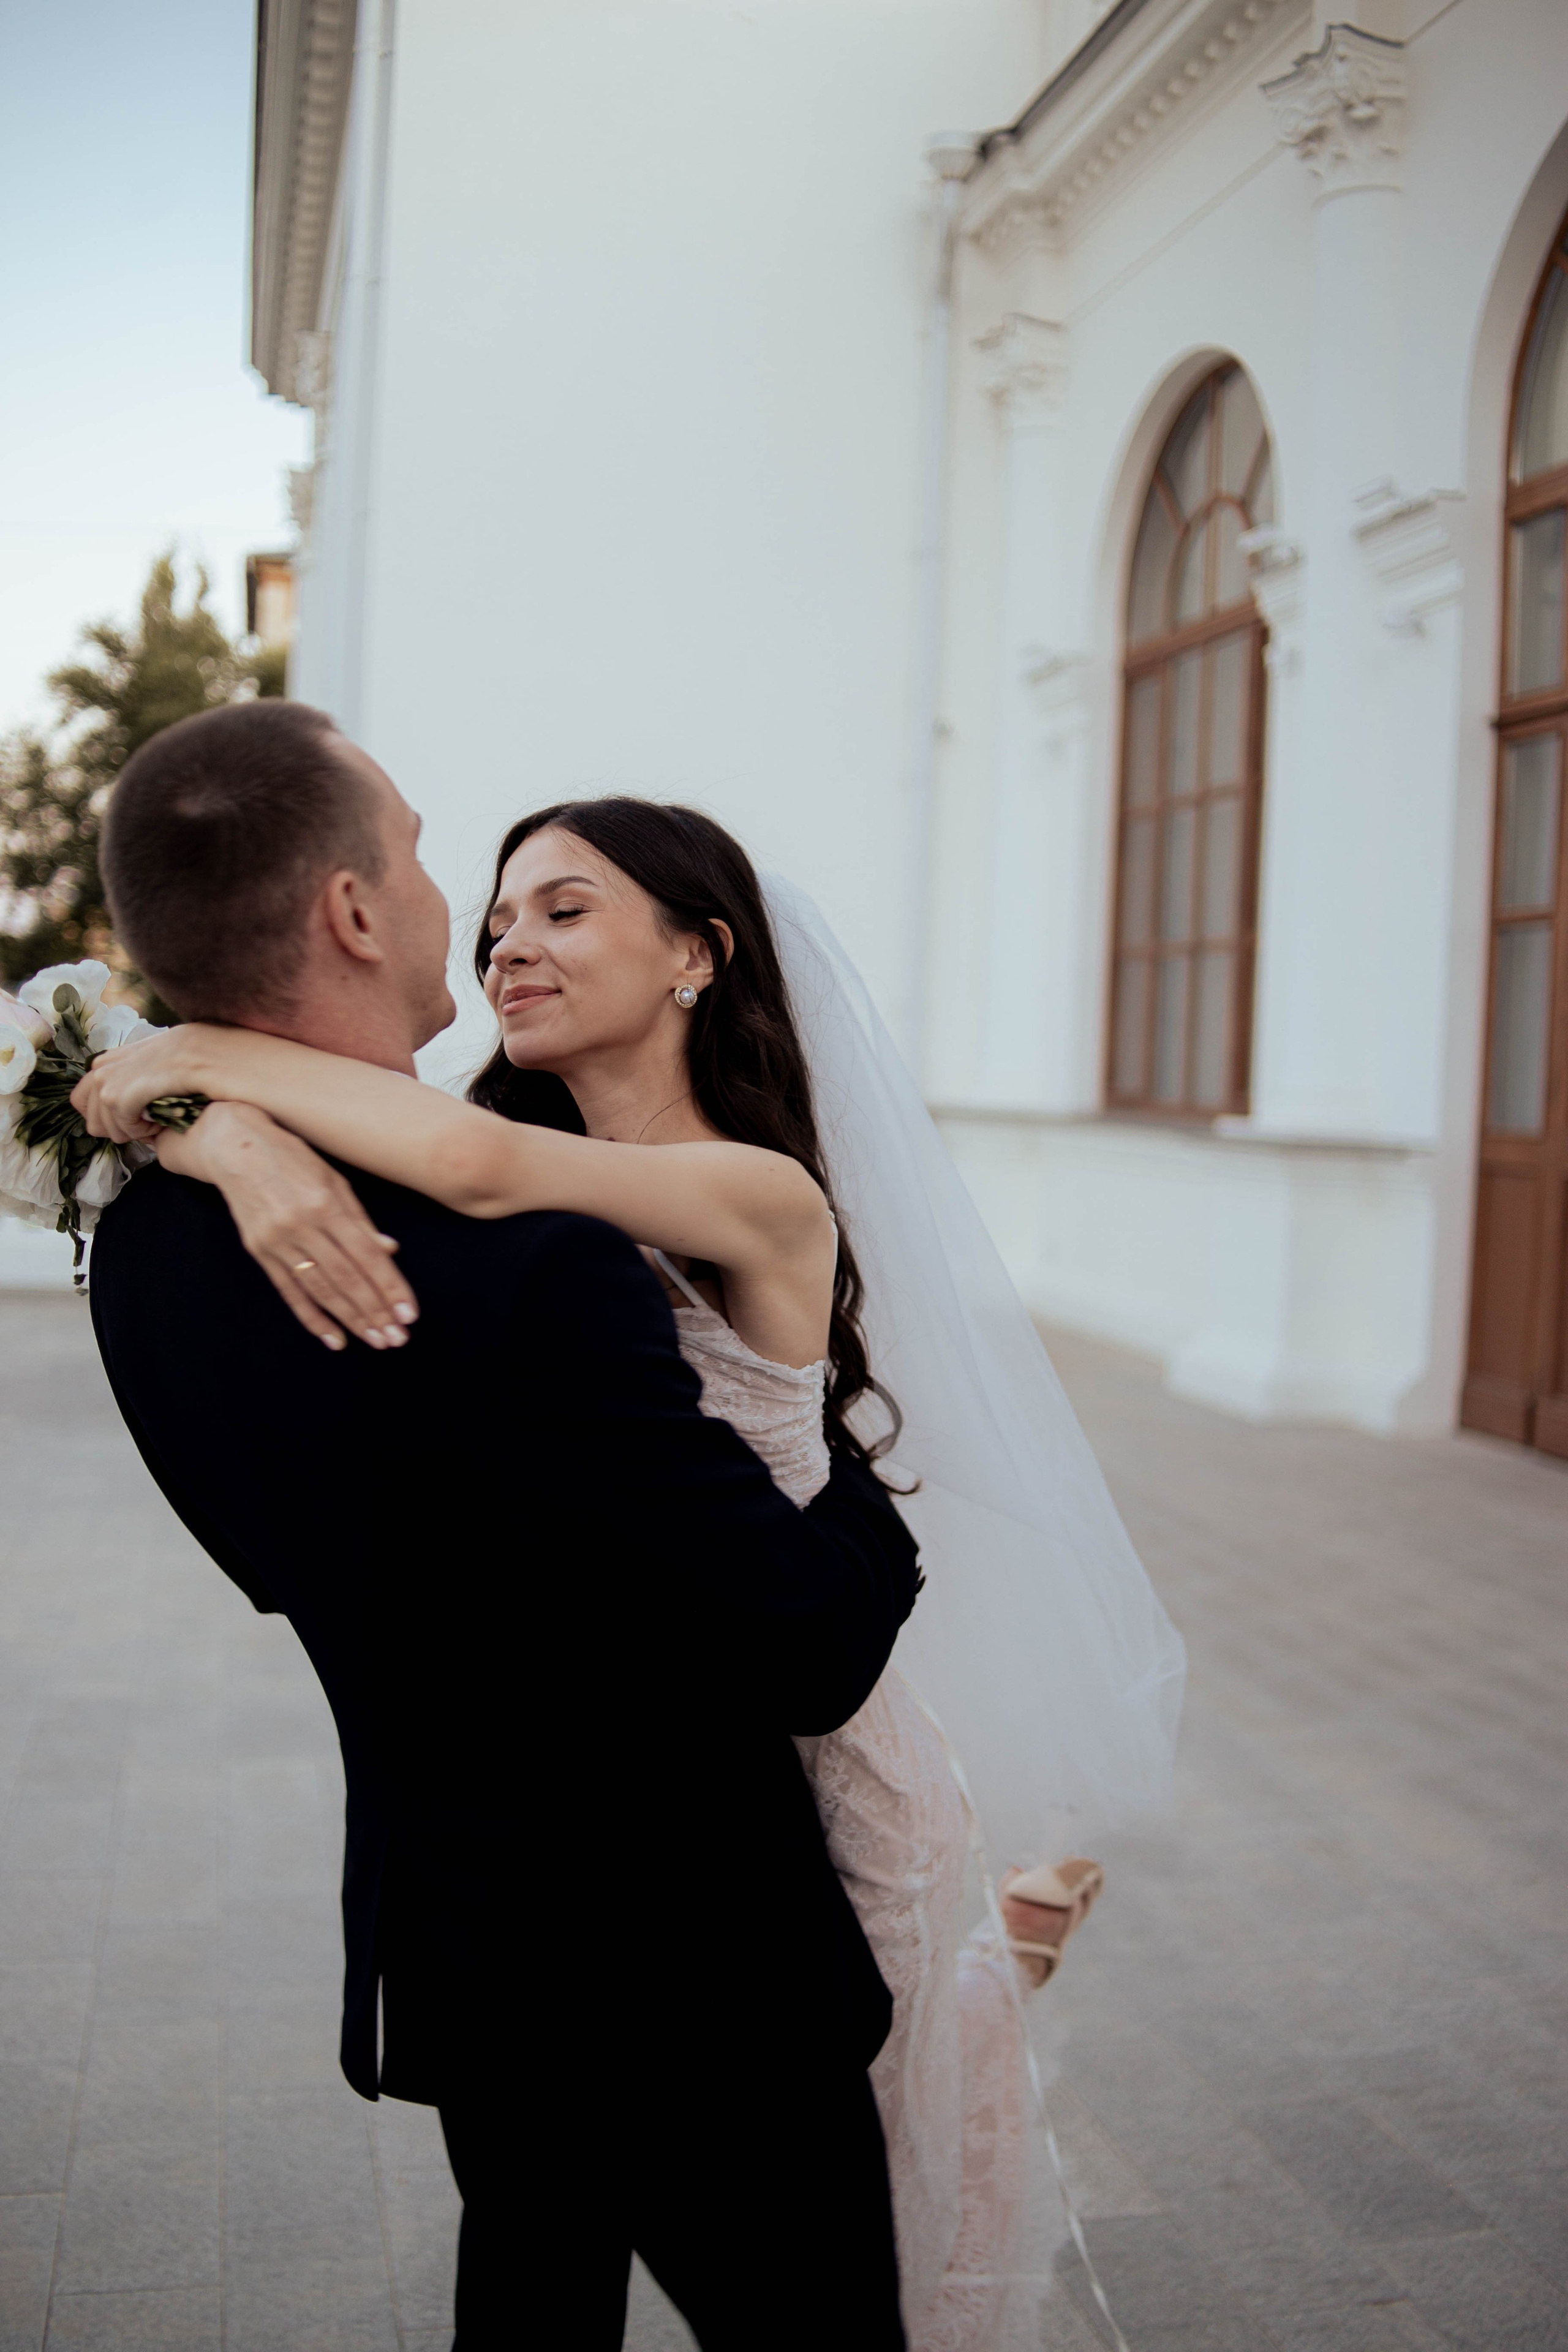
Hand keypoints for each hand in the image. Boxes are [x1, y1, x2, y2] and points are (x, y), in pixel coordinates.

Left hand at [73, 1028, 202, 1143]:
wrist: (211, 1052)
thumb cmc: (189, 1059)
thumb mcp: (150, 1068)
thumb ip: (129, 1082)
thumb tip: (121, 1116)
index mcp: (105, 1062)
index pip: (83, 1102)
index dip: (110, 1119)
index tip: (137, 1117)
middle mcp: (100, 1069)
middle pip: (93, 1123)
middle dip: (123, 1129)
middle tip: (151, 1119)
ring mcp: (105, 1081)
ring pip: (108, 1130)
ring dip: (137, 1130)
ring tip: (161, 1114)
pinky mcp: (117, 1095)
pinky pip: (125, 1128)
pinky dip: (146, 1130)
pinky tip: (163, 1116)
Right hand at [157, 1102, 418, 1352]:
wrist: (234, 1147)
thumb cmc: (293, 1158)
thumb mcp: (333, 1178)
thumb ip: (360, 1218)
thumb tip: (390, 1251)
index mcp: (325, 1203)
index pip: (366, 1254)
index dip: (389, 1286)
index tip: (409, 1313)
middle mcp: (300, 1225)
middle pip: (345, 1277)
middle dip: (374, 1312)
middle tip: (397, 1339)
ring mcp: (277, 1241)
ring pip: (320, 1289)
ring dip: (350, 1319)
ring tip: (375, 1340)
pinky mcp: (259, 1252)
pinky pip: (289, 1292)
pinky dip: (312, 1318)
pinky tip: (334, 1338)